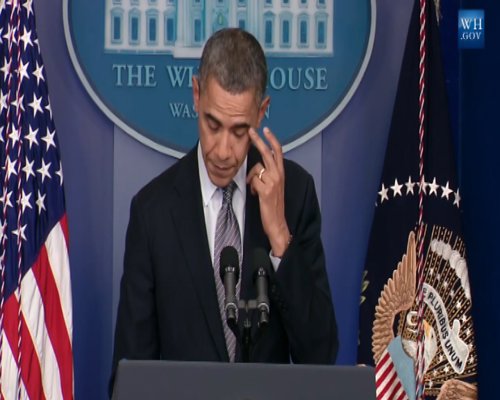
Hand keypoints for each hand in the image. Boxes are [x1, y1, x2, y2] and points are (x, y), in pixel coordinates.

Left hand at [247, 127, 290, 257]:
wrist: (278, 222)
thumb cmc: (273, 204)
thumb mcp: (273, 186)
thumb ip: (268, 175)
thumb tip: (257, 168)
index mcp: (281, 173)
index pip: (278, 151)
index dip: (272, 139)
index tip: (266, 130)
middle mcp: (279, 175)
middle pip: (267, 152)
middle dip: (258, 140)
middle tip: (250, 131)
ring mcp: (273, 182)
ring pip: (256, 169)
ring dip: (251, 179)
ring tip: (256, 190)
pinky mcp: (266, 190)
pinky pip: (253, 181)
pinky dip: (251, 188)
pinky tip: (256, 195)